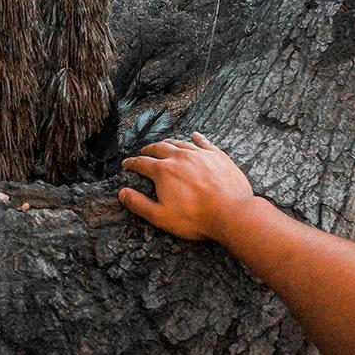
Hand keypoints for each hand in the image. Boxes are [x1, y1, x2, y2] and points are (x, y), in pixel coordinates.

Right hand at [119, 132, 253, 241]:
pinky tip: (194, 135)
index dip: (132, 163)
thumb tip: (122, 193)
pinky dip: (196, 138)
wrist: (231, 213)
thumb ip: (139, 204)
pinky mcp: (217, 156)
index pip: (142, 163)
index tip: (127, 164)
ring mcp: (200, 154)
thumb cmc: (196, 218)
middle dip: (149, 150)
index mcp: (163, 171)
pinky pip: (204, 142)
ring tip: (164, 144)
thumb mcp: (161, 216)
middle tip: (144, 152)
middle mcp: (179, 157)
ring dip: (169, 143)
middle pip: (160, 148)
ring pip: (180, 143)